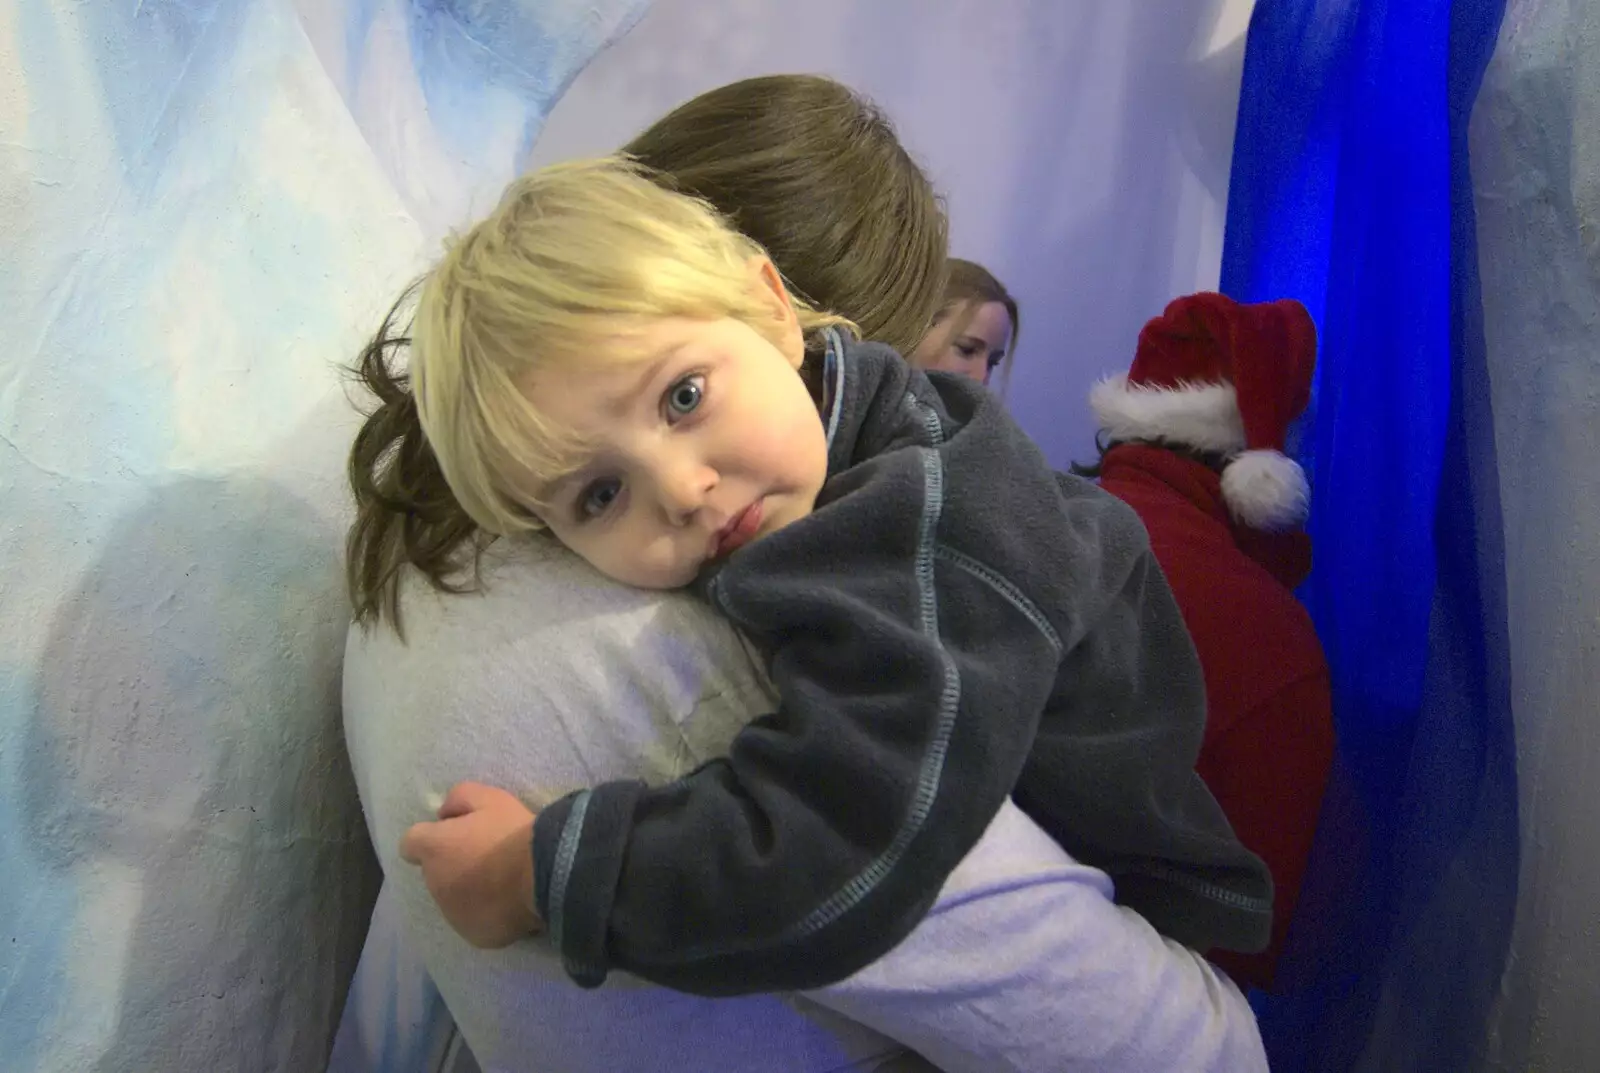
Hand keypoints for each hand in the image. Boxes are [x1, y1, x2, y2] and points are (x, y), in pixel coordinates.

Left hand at [399, 781, 544, 947]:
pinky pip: (475, 921)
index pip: (410, 844)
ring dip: (468, 891)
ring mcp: (453, 914)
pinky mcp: (473, 935)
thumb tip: (445, 813)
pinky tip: (509, 903)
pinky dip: (486, 913)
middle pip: (435, 873)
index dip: (430, 839)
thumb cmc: (512, 834)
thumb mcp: (488, 797)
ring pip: (454, 900)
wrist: (542, 877)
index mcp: (433, 849)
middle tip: (488, 857)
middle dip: (453, 865)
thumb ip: (459, 798)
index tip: (454, 837)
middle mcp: (434, 884)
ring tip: (502, 882)